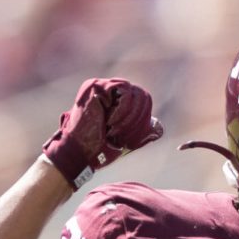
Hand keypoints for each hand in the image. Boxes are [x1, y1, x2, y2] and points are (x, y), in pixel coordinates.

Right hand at [42, 78, 163, 189]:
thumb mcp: (127, 139)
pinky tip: (109, 122)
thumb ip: (142, 132)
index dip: (144, 119)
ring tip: (115, 131)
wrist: (80, 152)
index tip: (130, 138)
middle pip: (142, 96)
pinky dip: (123, 110)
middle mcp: (110, 90)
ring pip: (135, 93)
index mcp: (117, 101)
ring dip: (130, 117)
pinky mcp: (96, 85)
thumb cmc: (101, 148)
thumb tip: (158, 126)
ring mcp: (102, 85)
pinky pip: (124, 91)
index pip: (143, 100)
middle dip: (138, 120)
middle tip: (123, 137)